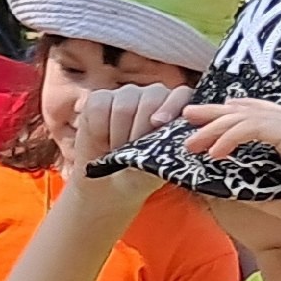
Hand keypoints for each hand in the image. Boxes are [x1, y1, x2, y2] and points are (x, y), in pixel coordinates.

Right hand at [70, 84, 191, 203]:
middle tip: (131, 154)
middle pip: (150, 100)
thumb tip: (158, 145)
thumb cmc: (133, 178)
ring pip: (124, 106)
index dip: (171, 106)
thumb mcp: (151, 173)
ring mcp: (126, 95)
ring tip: (116, 151)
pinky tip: (102, 141)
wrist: (103, 186)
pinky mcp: (100, 98)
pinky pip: (99, 107)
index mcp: (174, 112)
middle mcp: (152, 97)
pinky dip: (99, 130)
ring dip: (117, 136)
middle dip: (139, 132)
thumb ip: (160, 155)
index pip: (180, 95)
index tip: (158, 123)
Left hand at [180, 101, 280, 243]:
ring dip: (217, 126)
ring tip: (192, 141)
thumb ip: (262, 193)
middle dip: (218, 112)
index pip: (267, 116)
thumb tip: (234, 193)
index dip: (237, 115)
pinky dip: (232, 136)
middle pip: (254, 108)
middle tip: (188, 115)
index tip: (211, 122)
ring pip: (250, 115)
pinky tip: (215, 151)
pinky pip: (257, 128)